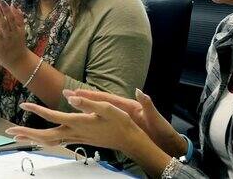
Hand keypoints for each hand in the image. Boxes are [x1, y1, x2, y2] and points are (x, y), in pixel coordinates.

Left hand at [0, 0, 27, 70]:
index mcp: (15, 31)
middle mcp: (8, 37)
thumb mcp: (21, 31)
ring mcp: (1, 44)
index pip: (11, 19)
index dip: (6, 10)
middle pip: (2, 24)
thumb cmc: (19, 43)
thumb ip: (19, 18)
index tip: (2, 1)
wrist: (18, 61)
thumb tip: (15, 5)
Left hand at [5, 94, 142, 151]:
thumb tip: (68, 95)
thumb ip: (86, 101)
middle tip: (9, 132)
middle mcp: (74, 133)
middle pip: (45, 136)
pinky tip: (38, 140)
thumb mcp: (107, 107)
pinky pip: (55, 142)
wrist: (130, 140)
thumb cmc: (120, 122)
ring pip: (49, 141)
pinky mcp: (78, 139)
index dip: (37, 110)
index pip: (52, 116)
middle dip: (26, 134)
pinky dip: (43, 141)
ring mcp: (75, 138)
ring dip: (32, 139)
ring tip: (18, 136)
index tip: (23, 105)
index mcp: (78, 122)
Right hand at [67, 89, 184, 155]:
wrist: (166, 141)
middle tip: (66, 93)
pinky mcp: (120, 124)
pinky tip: (82, 118)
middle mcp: (123, 108)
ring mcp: (121, 116)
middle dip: (83, 97)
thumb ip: (147, 104)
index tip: (78, 92)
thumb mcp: (155, 118)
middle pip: (99, 102)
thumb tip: (139, 91)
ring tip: (69, 102)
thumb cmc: (161, 129)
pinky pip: (102, 119)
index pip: (107, 98)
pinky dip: (91, 116)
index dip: (92, 95)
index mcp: (129, 105)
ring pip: (99, 110)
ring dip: (84, 106)